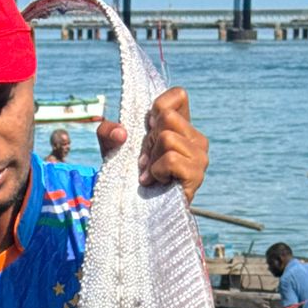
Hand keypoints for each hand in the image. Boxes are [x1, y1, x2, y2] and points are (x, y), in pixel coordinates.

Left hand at [96, 86, 208, 202]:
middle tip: (147, 160)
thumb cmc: (127, 176)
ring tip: (151, 173)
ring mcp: (200, 157)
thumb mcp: (111, 148)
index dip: (158, 108)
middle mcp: (195, 139)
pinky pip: (171, 159)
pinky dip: (157, 171)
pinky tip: (157, 182)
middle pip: (167, 117)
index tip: (149, 129)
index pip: (179, 95)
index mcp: (182, 127)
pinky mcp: (197, 175)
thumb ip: (106, 131)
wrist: (134, 211)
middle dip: (149, 140)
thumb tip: (120, 133)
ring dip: (151, 159)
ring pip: (168, 138)